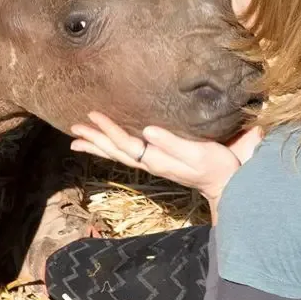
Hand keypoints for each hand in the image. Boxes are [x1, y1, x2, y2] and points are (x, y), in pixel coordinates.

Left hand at [69, 111, 262, 202]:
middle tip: (74, 128)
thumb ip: (172, 143)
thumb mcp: (197, 153)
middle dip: (94, 139)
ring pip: (118, 155)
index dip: (108, 129)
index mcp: (156, 159)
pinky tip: (107, 145)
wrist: (225, 185)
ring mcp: (152, 164)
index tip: (93, 114)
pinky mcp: (157, 163)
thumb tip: (147, 131)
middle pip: (115, 151)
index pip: (125, 143)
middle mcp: (149, 163)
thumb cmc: (215, 166)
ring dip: (98, 146)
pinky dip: (112, 149)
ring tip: (78, 140)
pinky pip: (127, 155)